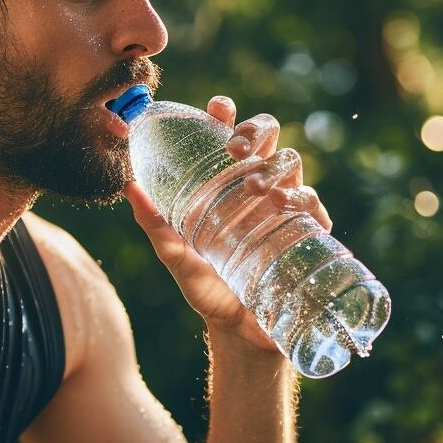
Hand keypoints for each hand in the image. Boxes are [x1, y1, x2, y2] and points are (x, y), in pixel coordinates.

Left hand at [124, 95, 332, 352]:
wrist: (240, 335)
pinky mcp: (310, 235)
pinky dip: (302, 199)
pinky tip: (286, 208)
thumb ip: (154, 225)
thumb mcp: (177, 257)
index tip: (218, 107)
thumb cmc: (209, 290)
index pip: (232, 139)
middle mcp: (259, 190)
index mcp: (228, 187)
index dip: (227, 117)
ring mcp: (287, 210)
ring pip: (291, 165)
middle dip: (256, 132)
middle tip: (235, 148)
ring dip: (274, 168)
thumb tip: (129, 187)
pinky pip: (313, 205)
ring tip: (254, 189)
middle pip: (268, 141)